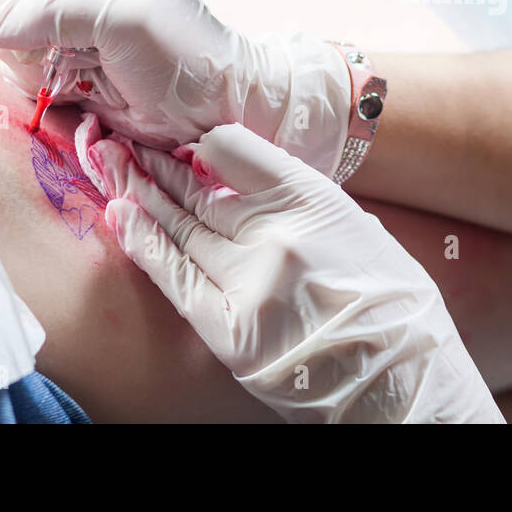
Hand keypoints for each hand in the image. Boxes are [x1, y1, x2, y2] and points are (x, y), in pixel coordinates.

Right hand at [0, 0, 350, 168]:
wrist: (213, 105)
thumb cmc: (183, 52)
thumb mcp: (118, 18)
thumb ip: (45, 11)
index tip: (49, 20)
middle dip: (21, 32)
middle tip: (68, 52)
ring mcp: (62, 10)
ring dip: (29, 61)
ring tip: (82, 68)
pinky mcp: (60, 49)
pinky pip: (13, 62)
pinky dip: (36, 80)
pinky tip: (79, 83)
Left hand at [77, 116, 501, 423]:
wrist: (400, 375)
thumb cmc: (388, 301)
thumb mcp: (356, 226)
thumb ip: (301, 203)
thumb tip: (247, 183)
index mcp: (314, 200)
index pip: (237, 150)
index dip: (205, 142)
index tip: (187, 137)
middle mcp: (274, 234)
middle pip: (199, 189)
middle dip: (160, 166)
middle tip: (127, 144)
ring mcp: (247, 282)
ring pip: (179, 226)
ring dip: (141, 194)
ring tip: (112, 166)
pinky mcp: (227, 328)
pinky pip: (173, 276)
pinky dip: (143, 242)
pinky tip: (121, 214)